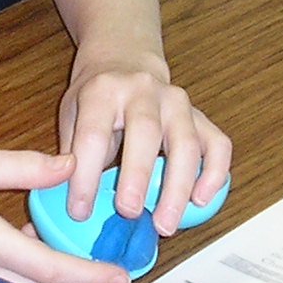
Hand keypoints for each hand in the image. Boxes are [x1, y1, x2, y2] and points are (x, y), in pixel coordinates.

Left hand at [58, 58, 231, 237]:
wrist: (125, 58)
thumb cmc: (96, 96)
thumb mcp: (71, 115)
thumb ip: (71, 156)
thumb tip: (64, 209)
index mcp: (103, 92)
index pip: (93, 135)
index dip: (86, 176)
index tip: (80, 211)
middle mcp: (143, 91)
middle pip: (145, 132)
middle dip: (137, 176)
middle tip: (129, 214)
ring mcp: (176, 102)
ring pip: (186, 143)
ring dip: (178, 187)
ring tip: (165, 224)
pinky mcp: (200, 116)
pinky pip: (218, 144)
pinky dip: (214, 174)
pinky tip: (200, 200)